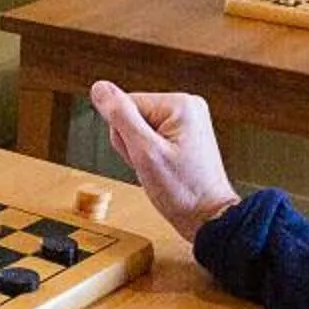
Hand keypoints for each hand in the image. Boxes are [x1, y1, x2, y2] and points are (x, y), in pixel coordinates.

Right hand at [89, 80, 240, 241]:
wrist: (208, 219)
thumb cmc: (183, 192)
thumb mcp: (145, 153)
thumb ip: (121, 117)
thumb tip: (100, 89)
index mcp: (180, 104)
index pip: (125, 105)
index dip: (124, 136)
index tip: (144, 156)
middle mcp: (186, 107)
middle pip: (132, 115)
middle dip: (133, 145)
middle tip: (152, 166)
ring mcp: (187, 122)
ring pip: (139, 129)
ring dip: (140, 152)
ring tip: (159, 170)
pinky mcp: (184, 136)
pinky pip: (151, 139)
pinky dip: (150, 157)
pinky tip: (163, 169)